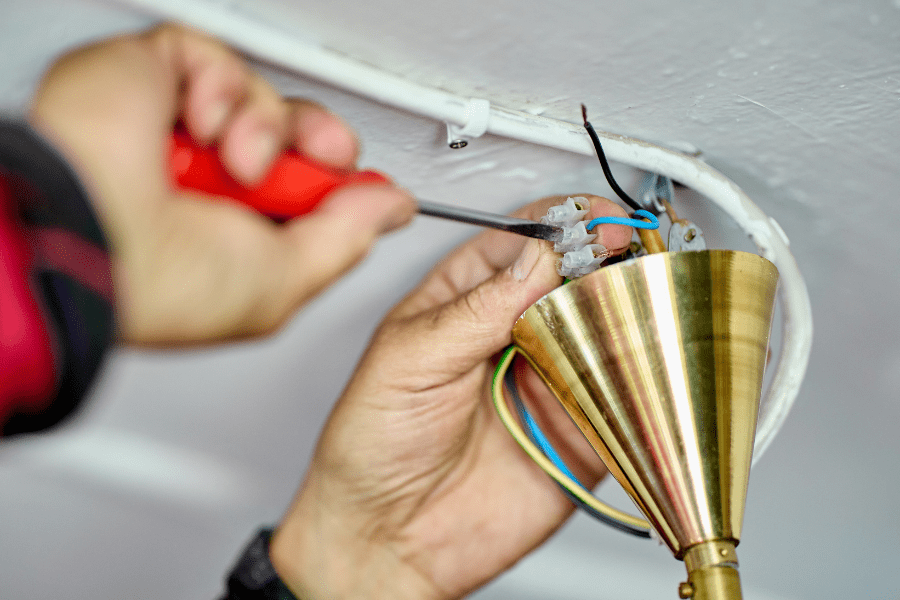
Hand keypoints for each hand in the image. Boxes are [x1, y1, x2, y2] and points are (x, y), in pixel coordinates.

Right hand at [29, 24, 414, 345]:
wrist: (90, 240)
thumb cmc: (164, 283)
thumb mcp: (284, 281)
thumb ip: (346, 238)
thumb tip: (392, 208)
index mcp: (232, 230)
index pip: (300, 188)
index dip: (337, 178)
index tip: (362, 181)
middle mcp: (206, 180)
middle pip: (291, 133)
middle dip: (322, 143)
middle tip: (325, 156)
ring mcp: (176, 130)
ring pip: (259, 94)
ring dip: (266, 127)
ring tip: (238, 161)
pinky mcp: (145, 78)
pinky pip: (213, 56)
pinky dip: (221, 90)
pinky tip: (197, 128)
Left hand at [271, 195, 633, 598]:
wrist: (385, 541)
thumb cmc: (370, 446)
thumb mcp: (409, 362)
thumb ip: (475, 311)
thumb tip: (537, 258)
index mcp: (464, 299)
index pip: (524, 240)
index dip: (565, 224)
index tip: (597, 223)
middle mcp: (511, 333)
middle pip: (576, 279)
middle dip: (607, 264)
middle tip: (627, 262)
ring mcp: (547, 380)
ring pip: (606, 332)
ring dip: (628, 317)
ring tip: (633, 314)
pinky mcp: (577, 434)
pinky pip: (623, 399)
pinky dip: (641, 383)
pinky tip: (638, 371)